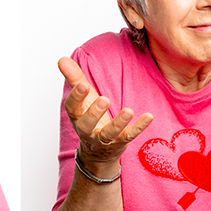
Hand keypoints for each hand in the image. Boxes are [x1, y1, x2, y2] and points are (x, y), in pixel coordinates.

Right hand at [59, 58, 152, 173]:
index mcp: (77, 115)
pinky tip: (148, 116)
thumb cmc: (90, 118)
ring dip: (118, 123)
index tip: (82, 85)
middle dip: (94, 113)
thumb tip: (62, 59)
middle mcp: (87, 129)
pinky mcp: (119, 143)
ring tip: (128, 111)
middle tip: (104, 100)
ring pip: (108, 133)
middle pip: (87, 123)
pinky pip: (129, 136)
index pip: (72, 107)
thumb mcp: (82, 98)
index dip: (76, 97)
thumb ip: (74, 78)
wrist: (98, 152)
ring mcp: (103, 138)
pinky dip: (138, 127)